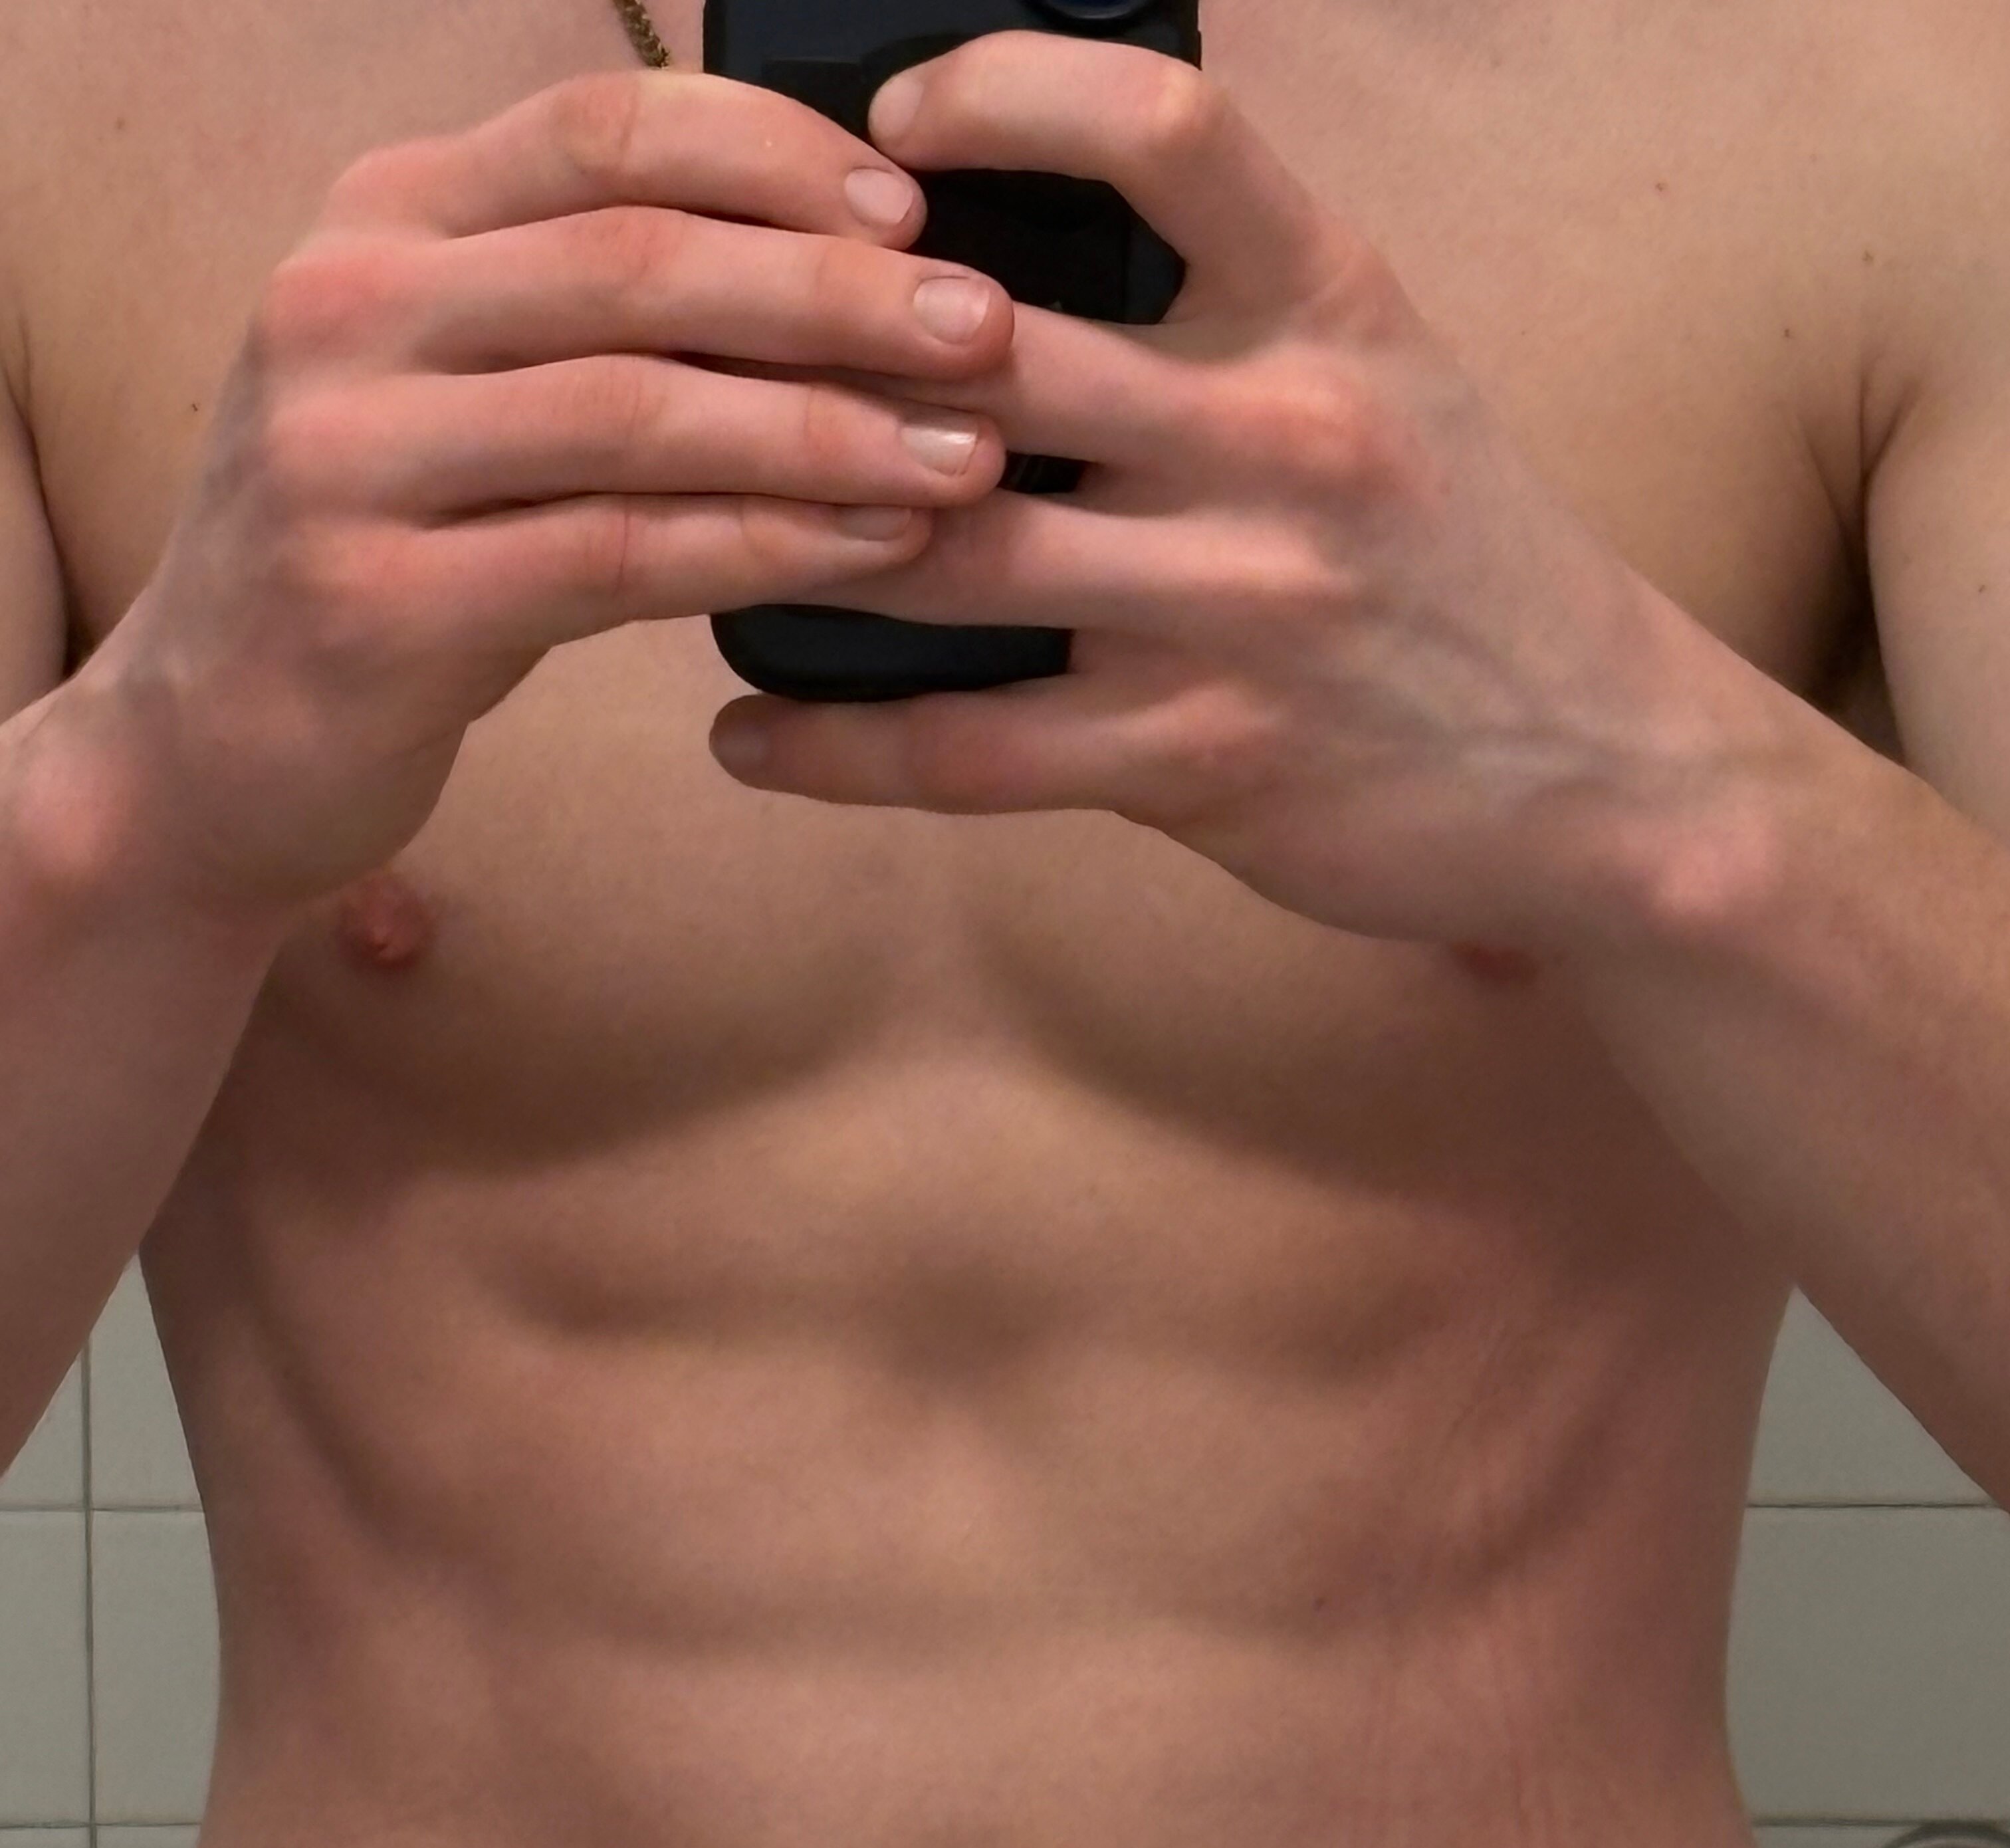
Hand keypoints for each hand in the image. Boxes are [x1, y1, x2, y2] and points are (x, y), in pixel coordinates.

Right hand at [65, 68, 1013, 924]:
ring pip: (635, 410)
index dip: (774, 156)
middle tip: (987, 331)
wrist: (210, 747)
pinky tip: (872, 549)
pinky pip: (615, 557)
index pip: (604, 132)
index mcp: (382, 221)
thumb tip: (834, 271)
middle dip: (836, 292)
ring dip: (824, 429)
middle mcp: (347, 308)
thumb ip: (591, 319)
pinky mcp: (378, 603)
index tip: (913, 205)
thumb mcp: (463, 395)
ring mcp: (348, 456)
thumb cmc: (388, 558)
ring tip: (966, 456)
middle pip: (637, 260)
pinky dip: (761, 546)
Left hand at [708, 29, 1794, 964]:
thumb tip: (1007, 280)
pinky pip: (971, 750)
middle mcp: (1285, 437)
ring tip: (670, 535)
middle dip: (818, 351)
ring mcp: (1242, 607)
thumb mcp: (1386, 386)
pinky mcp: (1205, 761)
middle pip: (988, 351)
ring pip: (946, 553)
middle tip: (694, 354)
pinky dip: (834, 747)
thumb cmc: (1467, 569)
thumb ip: (1228, 320)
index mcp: (1334, 308)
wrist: (1609, 772)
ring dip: (784, 539)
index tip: (887, 129)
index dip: (999, 98)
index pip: (1161, 131)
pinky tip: (746, 739)